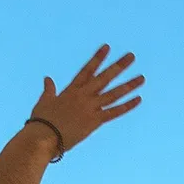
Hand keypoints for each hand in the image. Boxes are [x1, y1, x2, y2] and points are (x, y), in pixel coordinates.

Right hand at [25, 47, 144, 157]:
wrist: (44, 136)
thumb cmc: (42, 121)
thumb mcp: (44, 101)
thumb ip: (49, 89)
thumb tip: (47, 78)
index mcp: (72, 90)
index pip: (88, 70)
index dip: (98, 58)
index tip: (107, 47)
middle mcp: (83, 95)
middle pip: (105, 77)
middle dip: (119, 66)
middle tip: (132, 56)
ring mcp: (90, 107)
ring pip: (114, 93)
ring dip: (129, 85)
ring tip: (142, 78)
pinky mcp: (95, 121)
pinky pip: (114, 112)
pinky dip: (127, 106)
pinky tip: (138, 99)